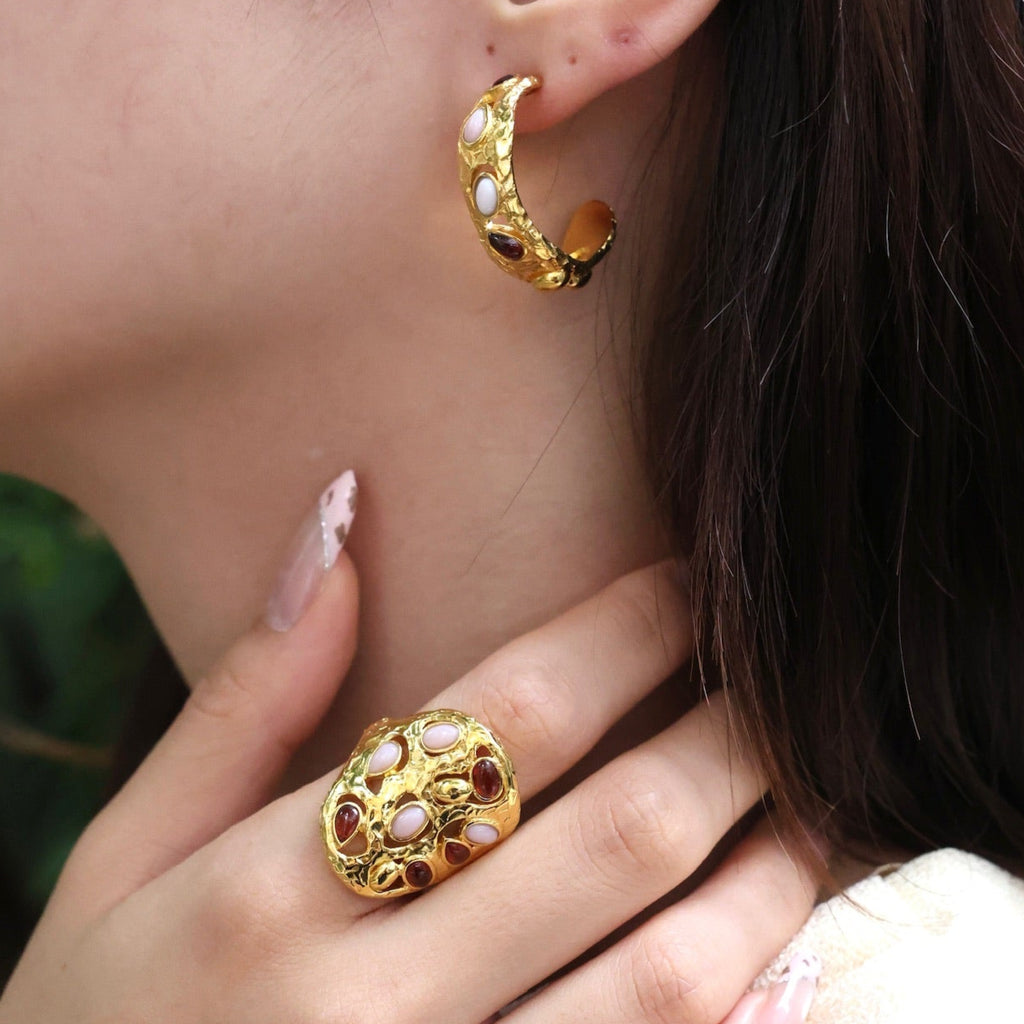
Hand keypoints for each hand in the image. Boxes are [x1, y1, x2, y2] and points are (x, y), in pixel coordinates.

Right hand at [1, 556, 816, 1022]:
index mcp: (268, 897)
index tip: (688, 583)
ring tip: (810, 794)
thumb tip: (339, 525)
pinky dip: (735, 1001)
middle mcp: (370, 1010)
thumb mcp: (121, 858)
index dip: (624, 631)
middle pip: (619, 837)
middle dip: (727, 736)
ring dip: (769, 871)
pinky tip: (761, 935)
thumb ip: (245, 696)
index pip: (506, 720)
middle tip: (777, 672)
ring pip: (674, 977)